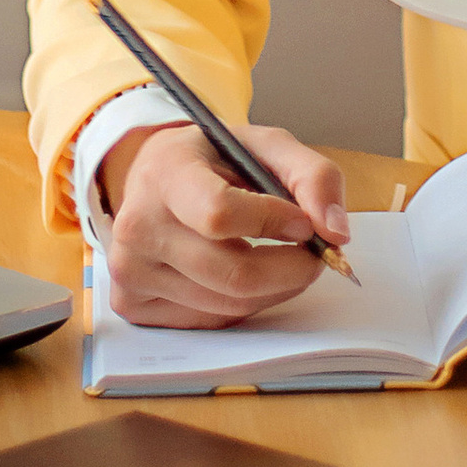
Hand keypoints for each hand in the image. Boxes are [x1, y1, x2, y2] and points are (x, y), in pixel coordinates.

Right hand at [95, 120, 350, 328]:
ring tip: (282, 260)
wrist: (155, 177)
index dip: (272, 223)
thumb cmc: (213, 161)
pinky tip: (244, 273)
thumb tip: (335, 233)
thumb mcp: (265, 145)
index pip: (219, 213)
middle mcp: (138, 225)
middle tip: (313, 255)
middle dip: (291, 269)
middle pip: (232, 273)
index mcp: (165, 173)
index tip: (304, 223)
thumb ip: (312, 176)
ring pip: (227, 304)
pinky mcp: (133, 303)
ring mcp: (130, 270)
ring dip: (273, 289)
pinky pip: (211, 321)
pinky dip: (243, 304)